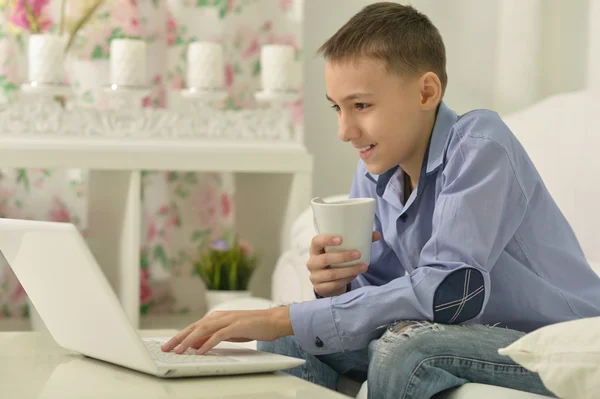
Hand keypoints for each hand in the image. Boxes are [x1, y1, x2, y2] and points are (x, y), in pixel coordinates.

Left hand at [160, 306, 293, 354]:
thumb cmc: (253, 326)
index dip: (180, 335)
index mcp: (217, 317)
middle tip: (167, 348)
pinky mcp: (237, 325)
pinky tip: (201, 350)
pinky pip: (219, 335)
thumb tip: (196, 344)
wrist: (273, 320)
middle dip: (179, 338)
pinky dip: (208, 343)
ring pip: (203, 330)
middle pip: (194, 327)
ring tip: (179, 350)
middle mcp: (220, 316)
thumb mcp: (229, 332)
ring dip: (190, 340)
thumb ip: (213, 336)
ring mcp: (228, 320)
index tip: (169, 344)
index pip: (194, 326)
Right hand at [308, 231, 381, 297]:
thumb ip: (358, 241)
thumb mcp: (341, 250)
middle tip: (358, 254)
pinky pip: (333, 285)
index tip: (341, 239)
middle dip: (343, 257)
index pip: (316, 241)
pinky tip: (354, 275)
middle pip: (325, 259)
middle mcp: (312, 262)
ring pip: (331, 274)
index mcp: (315, 249)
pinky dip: (346, 280)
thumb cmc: (335, 261)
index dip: (327, 239)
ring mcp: (314, 276)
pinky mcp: (319, 288)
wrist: (327, 282)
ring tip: (362, 267)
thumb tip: (377, 234)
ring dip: (349, 270)